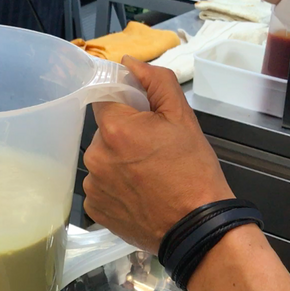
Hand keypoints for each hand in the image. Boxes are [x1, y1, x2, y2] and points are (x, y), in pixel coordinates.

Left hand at [83, 56, 233, 252]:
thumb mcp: (182, 118)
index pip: (104, 98)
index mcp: (115, 128)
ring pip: (102, 159)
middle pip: (104, 131)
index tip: (141, 115)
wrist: (197, 227)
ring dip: (119, 162)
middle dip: (125, 135)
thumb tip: (129, 63)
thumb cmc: (193, 171)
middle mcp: (95, 155)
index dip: (123, 103)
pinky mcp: (94, 208)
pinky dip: (115, 187)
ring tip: (148, 176)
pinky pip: (100, 186)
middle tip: (154, 151)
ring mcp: (93, 185)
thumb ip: (155, 83)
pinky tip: (139, 194)